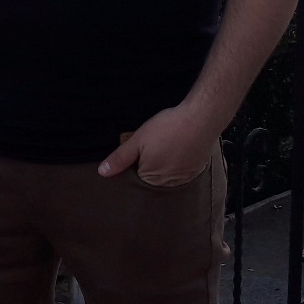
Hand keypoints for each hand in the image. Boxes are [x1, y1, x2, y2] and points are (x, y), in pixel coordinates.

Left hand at [97, 104, 217, 187]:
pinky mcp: (195, 172)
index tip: (139, 151)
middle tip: (155, 146)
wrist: (200, 120)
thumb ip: (120, 158)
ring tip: (168, 146)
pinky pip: (181, 173)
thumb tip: (103, 173)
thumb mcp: (138, 139)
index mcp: (149, 178)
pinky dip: (179, 164)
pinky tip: (179, 150)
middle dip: (150, 166)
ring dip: (165, 166)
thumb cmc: (168, 128)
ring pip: (167, 177)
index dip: (135, 164)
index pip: (135, 179)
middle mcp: (166, 184)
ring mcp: (182, 180)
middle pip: (151, 180)